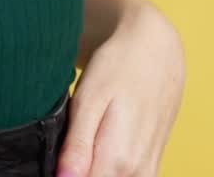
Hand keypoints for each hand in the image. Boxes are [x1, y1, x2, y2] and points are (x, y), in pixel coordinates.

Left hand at [55, 3, 186, 176]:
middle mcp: (137, 173)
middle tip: (72, 138)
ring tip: (86, 136)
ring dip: (93, 168)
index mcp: (118, 160)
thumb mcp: (89, 98)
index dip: (63, 174)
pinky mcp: (153, 166)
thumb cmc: (119, 66)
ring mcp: (148, 172)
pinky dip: (109, 169)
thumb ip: (78, 145)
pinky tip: (101, 144)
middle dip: (76, 170)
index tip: (57, 155)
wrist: (156, 49)